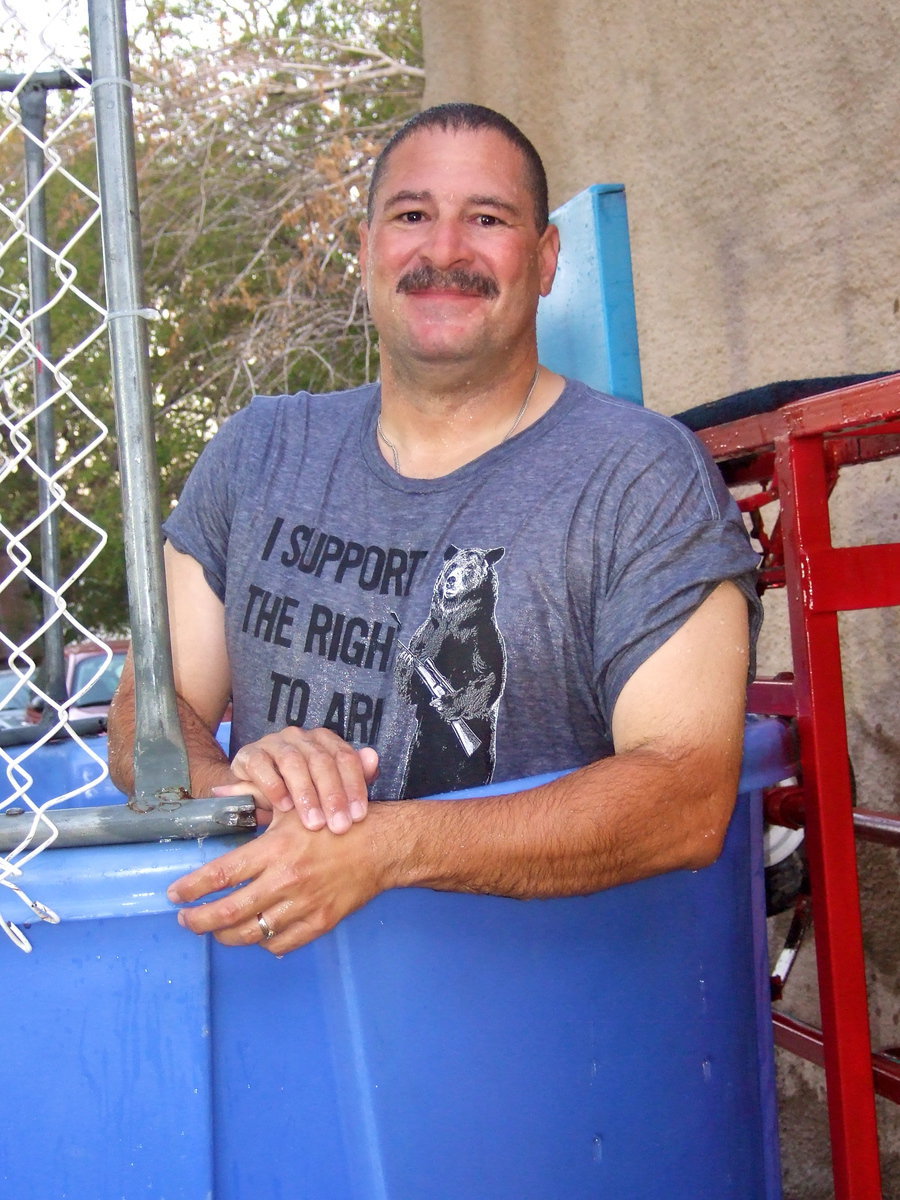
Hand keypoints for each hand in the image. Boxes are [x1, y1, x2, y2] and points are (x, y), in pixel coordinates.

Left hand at [166, 807, 383, 953]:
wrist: (381, 845)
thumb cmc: (333, 821)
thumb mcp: (292, 805)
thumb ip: (254, 800)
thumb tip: (218, 792)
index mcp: (275, 850)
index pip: (220, 875)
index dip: (192, 889)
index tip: (174, 895)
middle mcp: (286, 880)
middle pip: (228, 913)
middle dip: (199, 921)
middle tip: (185, 919)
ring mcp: (303, 905)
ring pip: (251, 934)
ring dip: (225, 935)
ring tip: (215, 930)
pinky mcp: (320, 923)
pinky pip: (281, 943)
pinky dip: (264, 943)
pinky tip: (256, 934)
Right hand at [211, 726, 378, 833]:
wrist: (253, 794)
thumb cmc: (298, 793)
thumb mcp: (327, 790)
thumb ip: (353, 776)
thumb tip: (374, 759)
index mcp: (324, 741)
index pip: (345, 757)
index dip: (354, 786)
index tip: (358, 816)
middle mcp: (300, 737)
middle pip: (321, 761)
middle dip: (332, 796)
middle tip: (338, 826)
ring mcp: (274, 743)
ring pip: (293, 762)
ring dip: (305, 794)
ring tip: (314, 822)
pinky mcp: (249, 754)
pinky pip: (261, 766)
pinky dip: (274, 786)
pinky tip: (283, 808)